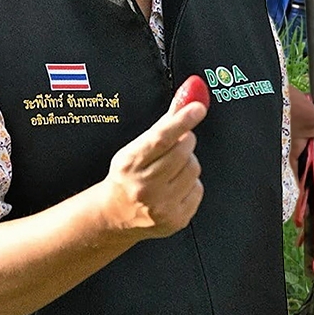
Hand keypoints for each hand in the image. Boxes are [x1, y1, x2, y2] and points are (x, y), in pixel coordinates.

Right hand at [99, 91, 207, 238]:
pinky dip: (190, 184)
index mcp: (131, 164)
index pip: (160, 139)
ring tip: (170, 171)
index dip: (181, 121)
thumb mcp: (137, 147)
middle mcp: (144, 187)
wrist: (116, 215)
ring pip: (194, 168)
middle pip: (183, 151)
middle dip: (185, 142)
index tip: (197, 108)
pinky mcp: (176, 219)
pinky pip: (198, 188)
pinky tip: (174, 188)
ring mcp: (161, 206)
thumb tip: (189, 95)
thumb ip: (165, 123)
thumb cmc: (128, 176)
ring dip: (187, 163)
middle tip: (175, 147)